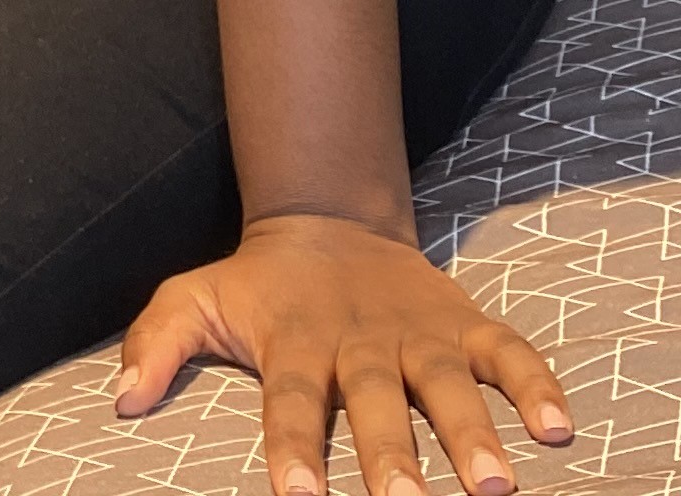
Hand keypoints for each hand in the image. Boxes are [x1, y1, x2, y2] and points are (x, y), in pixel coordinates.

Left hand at [113, 211, 572, 495]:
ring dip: (474, 432)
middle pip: (378, 403)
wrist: (327, 213)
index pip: (291, 402)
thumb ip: (156, 344)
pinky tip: (561, 430)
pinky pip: (509, 352)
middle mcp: (362, 342)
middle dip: (393, 456)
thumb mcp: (196, 299)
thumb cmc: (258, 285)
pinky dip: (536, 385)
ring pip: (450, 383)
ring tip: (496, 486)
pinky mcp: (466, 323)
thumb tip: (119, 402)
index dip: (292, 448)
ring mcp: (420, 332)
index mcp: (297, 343)